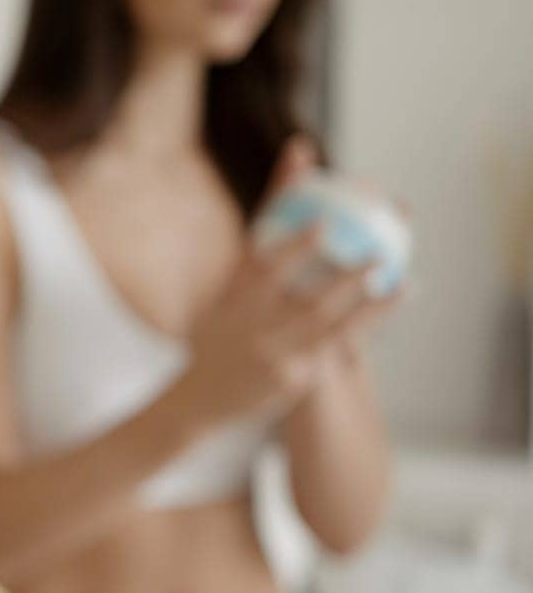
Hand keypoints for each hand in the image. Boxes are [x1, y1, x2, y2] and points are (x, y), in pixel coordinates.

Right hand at [165, 139, 399, 430]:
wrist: (196, 400)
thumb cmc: (218, 337)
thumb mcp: (225, 295)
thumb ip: (258, 255)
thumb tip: (284, 191)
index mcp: (231, 294)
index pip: (258, 259)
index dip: (288, 242)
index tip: (320, 222)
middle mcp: (246, 321)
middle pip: (294, 290)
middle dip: (333, 268)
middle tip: (370, 247)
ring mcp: (267, 352)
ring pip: (323, 321)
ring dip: (364, 298)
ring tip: (397, 274)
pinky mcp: (288, 379)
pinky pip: (333, 349)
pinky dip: (365, 325)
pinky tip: (393, 305)